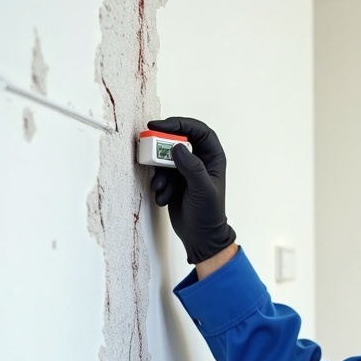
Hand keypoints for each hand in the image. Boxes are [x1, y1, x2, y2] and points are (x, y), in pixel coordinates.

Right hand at [147, 117, 235, 263]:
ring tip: (161, 188)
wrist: (200, 236)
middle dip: (162, 148)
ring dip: (159, 172)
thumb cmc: (209, 214)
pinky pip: (161, 173)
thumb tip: (177, 147)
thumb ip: (191, 167)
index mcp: (213, 157)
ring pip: (166, 157)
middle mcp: (200, 159)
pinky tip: (164, 198)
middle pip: (178, 140)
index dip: (179, 123)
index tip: (159, 126)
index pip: (198, 130)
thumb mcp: (202, 190)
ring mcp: (186, 169)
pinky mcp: (174, 180)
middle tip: (148, 149)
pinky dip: (159, 184)